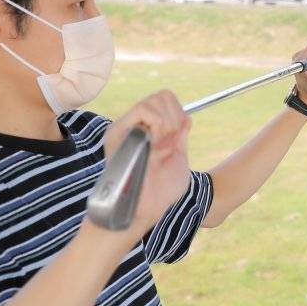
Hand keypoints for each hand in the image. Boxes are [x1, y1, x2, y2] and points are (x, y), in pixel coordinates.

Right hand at [101, 90, 191, 238]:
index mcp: (148, 133)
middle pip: (161, 96)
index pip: (165, 100)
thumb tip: (186, 118)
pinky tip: (158, 146)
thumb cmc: (161, 191)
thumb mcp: (177, 159)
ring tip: (164, 147)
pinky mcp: (120, 133)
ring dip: (168, 123)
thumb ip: (179, 137)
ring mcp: (126, 129)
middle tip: (173, 142)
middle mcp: (134, 127)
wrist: (148, 209)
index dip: (179, 113)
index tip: (182, 133)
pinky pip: (144, 111)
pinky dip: (160, 125)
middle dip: (175, 117)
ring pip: (152, 101)